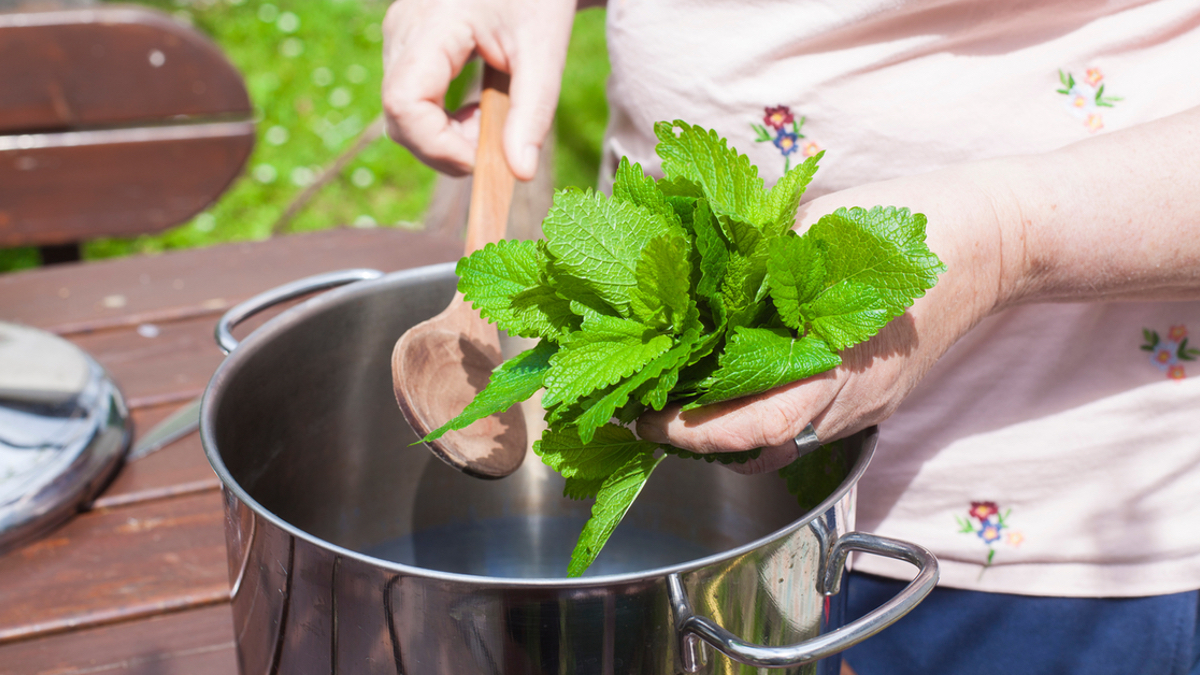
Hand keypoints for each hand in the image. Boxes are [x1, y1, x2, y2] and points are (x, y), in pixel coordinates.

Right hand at [381, 0, 576, 178]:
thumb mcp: (544, 52)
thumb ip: (532, 113)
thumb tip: (521, 173)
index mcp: (432, 25)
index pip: (404, 103)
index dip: (438, 145)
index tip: (483, 158)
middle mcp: (402, 31)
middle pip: (399, 117)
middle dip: (445, 147)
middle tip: (496, 142)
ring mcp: (399, 37)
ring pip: (402, 115)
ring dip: (445, 136)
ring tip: (491, 118)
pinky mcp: (407, 45)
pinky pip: (411, 100)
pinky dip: (442, 121)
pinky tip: (477, 109)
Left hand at [636, 164, 1021, 473]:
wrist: (997, 240)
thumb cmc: (913, 225)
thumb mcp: (825, 228)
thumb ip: (758, 258)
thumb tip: (687, 262)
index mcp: (839, 363)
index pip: (754, 425)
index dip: (693, 431)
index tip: (645, 417)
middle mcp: (853, 400)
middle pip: (762, 450)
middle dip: (698, 443)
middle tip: (649, 412)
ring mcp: (866, 405)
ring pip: (784, 444)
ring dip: (729, 435)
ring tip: (682, 401)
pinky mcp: (874, 398)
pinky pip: (809, 424)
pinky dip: (762, 416)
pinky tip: (735, 382)